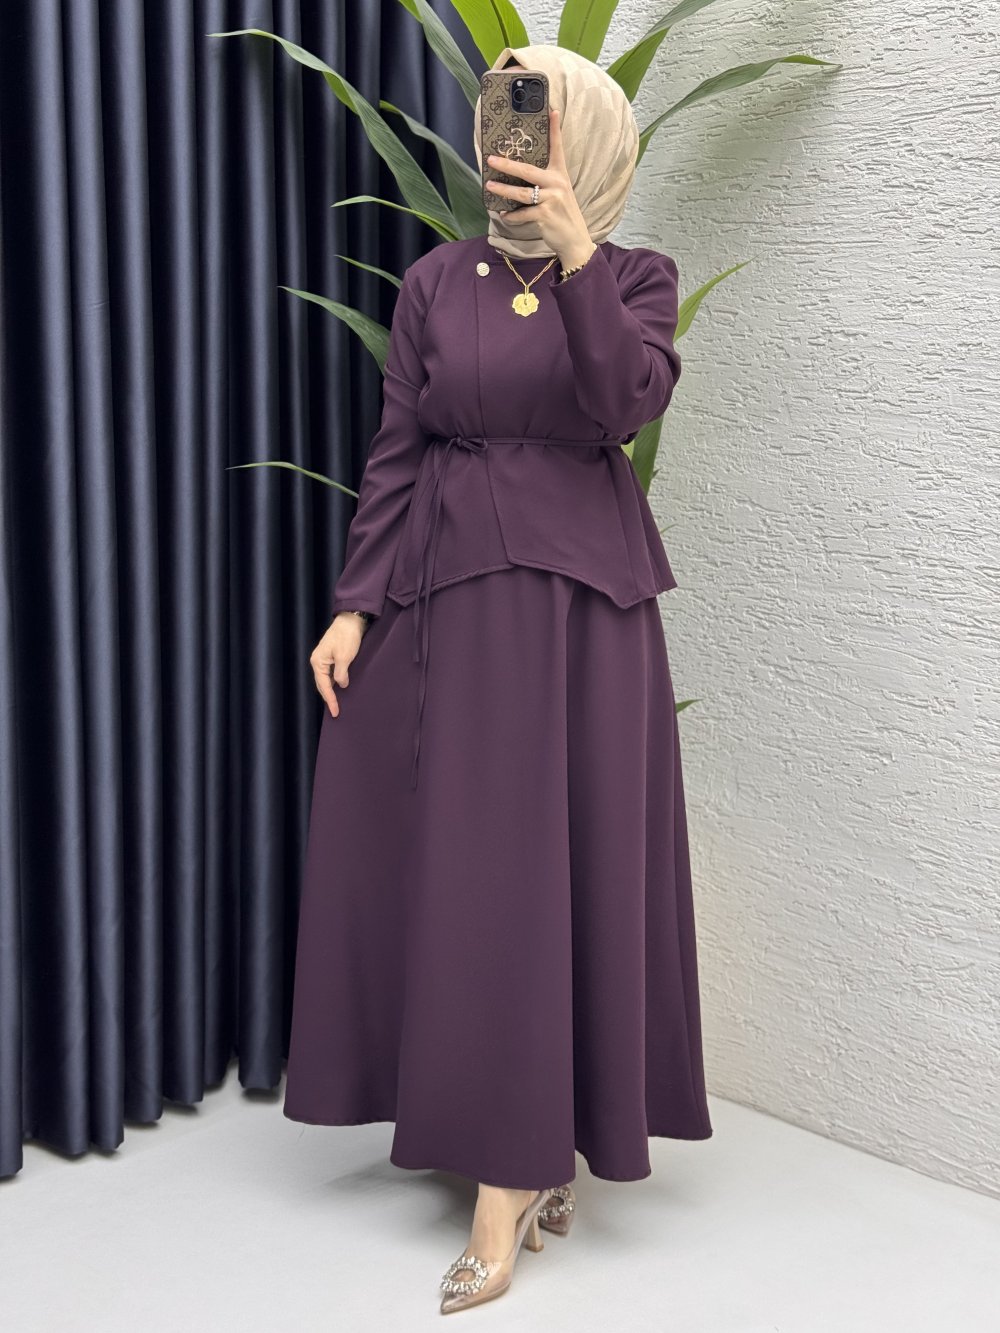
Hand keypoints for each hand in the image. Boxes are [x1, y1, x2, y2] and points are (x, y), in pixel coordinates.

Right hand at [310, 612, 366, 716]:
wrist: (351, 619)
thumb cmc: (347, 636)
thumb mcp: (345, 657)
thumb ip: (341, 674)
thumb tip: (341, 685)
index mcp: (318, 662)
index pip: (323, 686)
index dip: (330, 700)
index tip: (336, 711)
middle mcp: (318, 661)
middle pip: (322, 684)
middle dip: (328, 698)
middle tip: (336, 711)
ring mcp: (324, 658)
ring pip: (326, 679)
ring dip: (331, 691)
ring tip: (337, 703)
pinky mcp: (331, 656)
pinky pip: (330, 673)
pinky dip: (334, 682)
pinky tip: (340, 688)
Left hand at [485, 106, 595, 269]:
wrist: (574, 240)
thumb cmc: (562, 215)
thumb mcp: (559, 194)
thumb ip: (545, 182)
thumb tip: (520, 176)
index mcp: (560, 175)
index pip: (557, 148)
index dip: (555, 129)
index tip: (552, 110)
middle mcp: (557, 184)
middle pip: (527, 170)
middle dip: (507, 165)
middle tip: (490, 159)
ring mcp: (551, 199)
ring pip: (521, 193)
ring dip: (503, 191)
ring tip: (490, 186)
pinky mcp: (545, 215)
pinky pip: (522, 214)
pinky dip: (511, 216)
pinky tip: (505, 215)